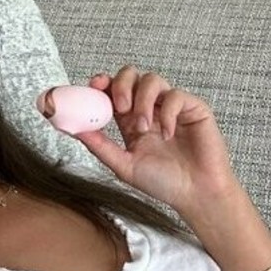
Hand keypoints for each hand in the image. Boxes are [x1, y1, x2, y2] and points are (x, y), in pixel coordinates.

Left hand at [71, 67, 238, 214]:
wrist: (197, 195)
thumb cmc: (163, 183)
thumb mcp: (124, 166)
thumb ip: (100, 146)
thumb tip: (73, 129)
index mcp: (130, 120)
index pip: (112, 90)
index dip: (102, 83)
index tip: (94, 87)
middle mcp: (150, 108)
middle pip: (131, 75)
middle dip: (121, 84)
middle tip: (121, 107)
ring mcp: (171, 107)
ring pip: (153, 79)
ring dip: (143, 100)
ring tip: (144, 127)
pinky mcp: (193, 108)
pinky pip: (176, 95)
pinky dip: (168, 112)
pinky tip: (168, 134)